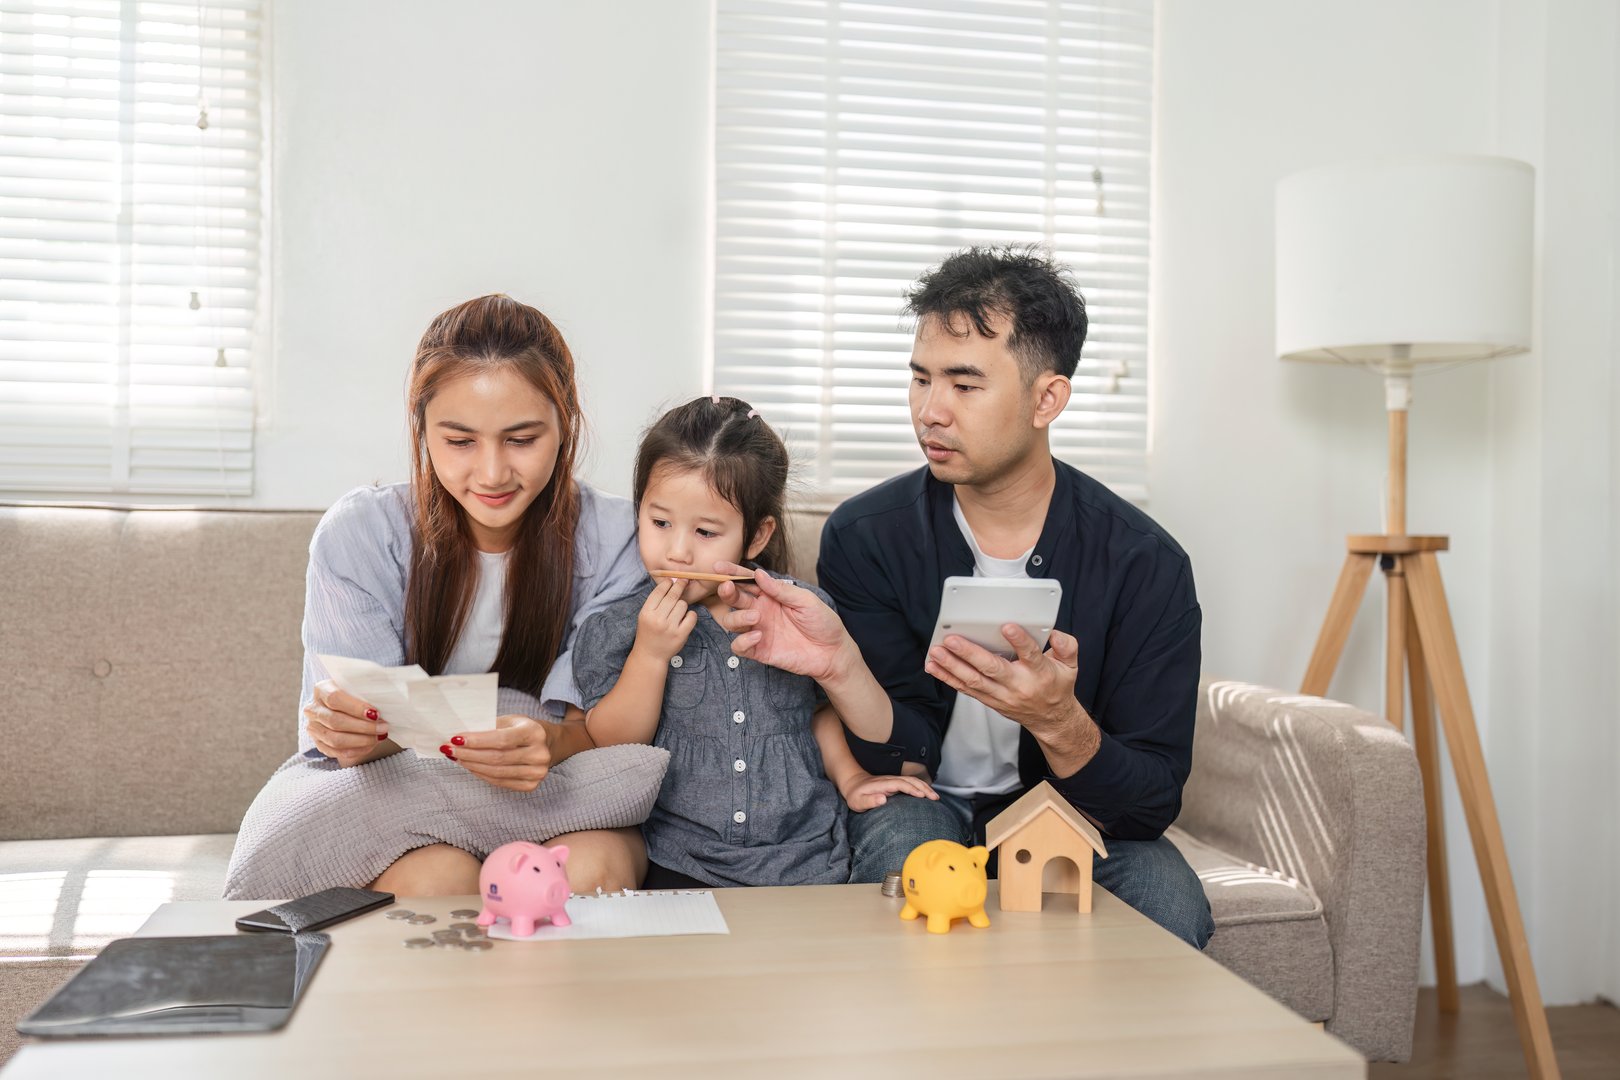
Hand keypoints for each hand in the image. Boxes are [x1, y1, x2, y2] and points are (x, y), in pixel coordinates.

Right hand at [304, 679, 387, 766]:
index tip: (375, 713)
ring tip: (379, 736)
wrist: (344, 707)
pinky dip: (356, 750)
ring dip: (361, 740)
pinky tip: (370, 745)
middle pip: (335, 721)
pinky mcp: (319, 744)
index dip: (356, 707)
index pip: (335, 698)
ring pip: (335, 739)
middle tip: (383, 727)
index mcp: (322, 689)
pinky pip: (336, 752)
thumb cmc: (355, 695)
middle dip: (363, 727)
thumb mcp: (359, 686)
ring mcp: (313, 728)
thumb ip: (367, 689)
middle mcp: (313, 709)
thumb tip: (386, 698)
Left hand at [445, 715, 555, 791]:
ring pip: (496, 772)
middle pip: (497, 758)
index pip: (502, 739)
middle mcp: (540, 754)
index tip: (455, 738)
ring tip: (455, 757)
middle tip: (448, 748)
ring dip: (471, 765)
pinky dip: (481, 774)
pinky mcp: (531, 786)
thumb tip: (459, 735)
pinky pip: (499, 782)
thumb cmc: (522, 729)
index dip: (477, 741)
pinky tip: (470, 766)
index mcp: (535, 732)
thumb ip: (488, 727)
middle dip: (468, 754)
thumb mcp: (510, 720)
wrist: (548, 743)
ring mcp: (537, 772)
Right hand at [633, 577, 697, 661]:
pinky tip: (686, 617)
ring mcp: (670, 628)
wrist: (650, 655)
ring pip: (683, 604)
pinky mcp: (681, 635)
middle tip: (684, 581)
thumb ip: (655, 601)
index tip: (672, 580)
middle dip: (679, 585)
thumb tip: (670, 581)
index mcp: (647, 612)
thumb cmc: (648, 632)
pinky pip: (692, 616)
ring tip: (678, 610)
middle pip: (673, 596)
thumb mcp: (645, 615)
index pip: (659, 591)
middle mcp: (658, 619)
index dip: (667, 583)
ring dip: (683, 604)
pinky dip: (691, 615)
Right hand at [711, 562, 852, 681]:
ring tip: (755, 617)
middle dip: (727, 592)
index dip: (732, 573)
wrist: (833, 652)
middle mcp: (760, 611)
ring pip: (731, 622)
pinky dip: (743, 641)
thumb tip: (759, 574)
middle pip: (734, 599)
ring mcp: (758, 631)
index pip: (747, 582)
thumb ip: (782, 589)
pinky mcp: (759, 651)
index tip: (719, 566)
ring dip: (737, 617)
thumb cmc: (822, 622)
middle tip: (728, 587)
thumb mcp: (806, 600)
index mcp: (770, 596)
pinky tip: (758, 636)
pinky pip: (739, 647)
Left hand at [841, 772, 939, 812]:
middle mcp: (890, 780)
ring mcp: (893, 781)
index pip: (900, 784)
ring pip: (912, 780)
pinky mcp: (895, 783)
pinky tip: (927, 794)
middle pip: (910, 780)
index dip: (911, 789)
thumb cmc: (855, 795)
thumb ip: (869, 801)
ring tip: (935, 797)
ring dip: (925, 787)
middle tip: (935, 798)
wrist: (854, 783)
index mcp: (882, 784)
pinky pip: (911, 783)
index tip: (921, 796)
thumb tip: (883, 799)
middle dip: (924, 788)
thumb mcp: (857, 802)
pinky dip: (921, 787)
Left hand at [925, 626, 1085, 733]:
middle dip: (969, 653)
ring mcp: (1001, 696)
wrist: (1051, 720)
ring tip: (935, 652)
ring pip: (973, 681)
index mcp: (1040, 673)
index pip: (1030, 655)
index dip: (1019, 641)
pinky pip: (966, 690)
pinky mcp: (990, 701)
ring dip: (951, 666)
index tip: (1007, 626)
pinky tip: (934, 666)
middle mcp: (1018, 685)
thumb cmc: (1057, 686)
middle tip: (951, 639)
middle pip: (992, 669)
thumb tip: (1054, 633)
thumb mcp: (1070, 665)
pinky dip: (948, 678)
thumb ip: (1067, 646)